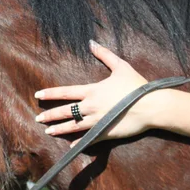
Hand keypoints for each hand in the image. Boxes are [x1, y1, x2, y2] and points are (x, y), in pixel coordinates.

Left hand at [35, 40, 150, 146]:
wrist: (151, 105)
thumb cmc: (136, 85)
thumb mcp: (120, 66)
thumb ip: (105, 55)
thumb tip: (92, 42)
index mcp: (92, 91)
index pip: (66, 92)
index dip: (51, 94)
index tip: (38, 95)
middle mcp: (91, 106)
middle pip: (66, 111)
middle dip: (50, 115)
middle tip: (38, 119)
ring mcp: (97, 121)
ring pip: (73, 126)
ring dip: (59, 129)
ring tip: (48, 131)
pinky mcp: (106, 132)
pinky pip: (89, 139)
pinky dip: (79, 142)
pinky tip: (70, 146)